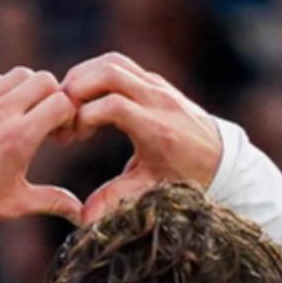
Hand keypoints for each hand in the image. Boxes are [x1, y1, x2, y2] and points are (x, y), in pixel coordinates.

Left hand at [0, 68, 80, 230]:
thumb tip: (81, 214)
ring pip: (17, 75)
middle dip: (53, 98)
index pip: (62, 102)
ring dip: (28, 91)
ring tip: (23, 117)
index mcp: (18, 138)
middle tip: (45, 124)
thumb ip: (51, 201)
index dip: (69, 116)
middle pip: (43, 80)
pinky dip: (3, 92)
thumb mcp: (13, 204)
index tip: (61, 137)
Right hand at [62, 52, 225, 213]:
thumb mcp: (150, 189)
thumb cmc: (184, 176)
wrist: (219, 156)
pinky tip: (86, 100)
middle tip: (62, 117)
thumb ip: (115, 199)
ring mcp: (158, 85)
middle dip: (76, 90)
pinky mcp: (154, 80)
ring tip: (68, 105)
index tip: (72, 138)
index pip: (113, 105)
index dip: (84, 117)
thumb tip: (84, 220)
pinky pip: (118, 64)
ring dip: (82, 77)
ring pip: (112, 62)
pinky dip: (95, 75)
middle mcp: (158, 100)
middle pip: (109, 73)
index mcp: (157, 128)